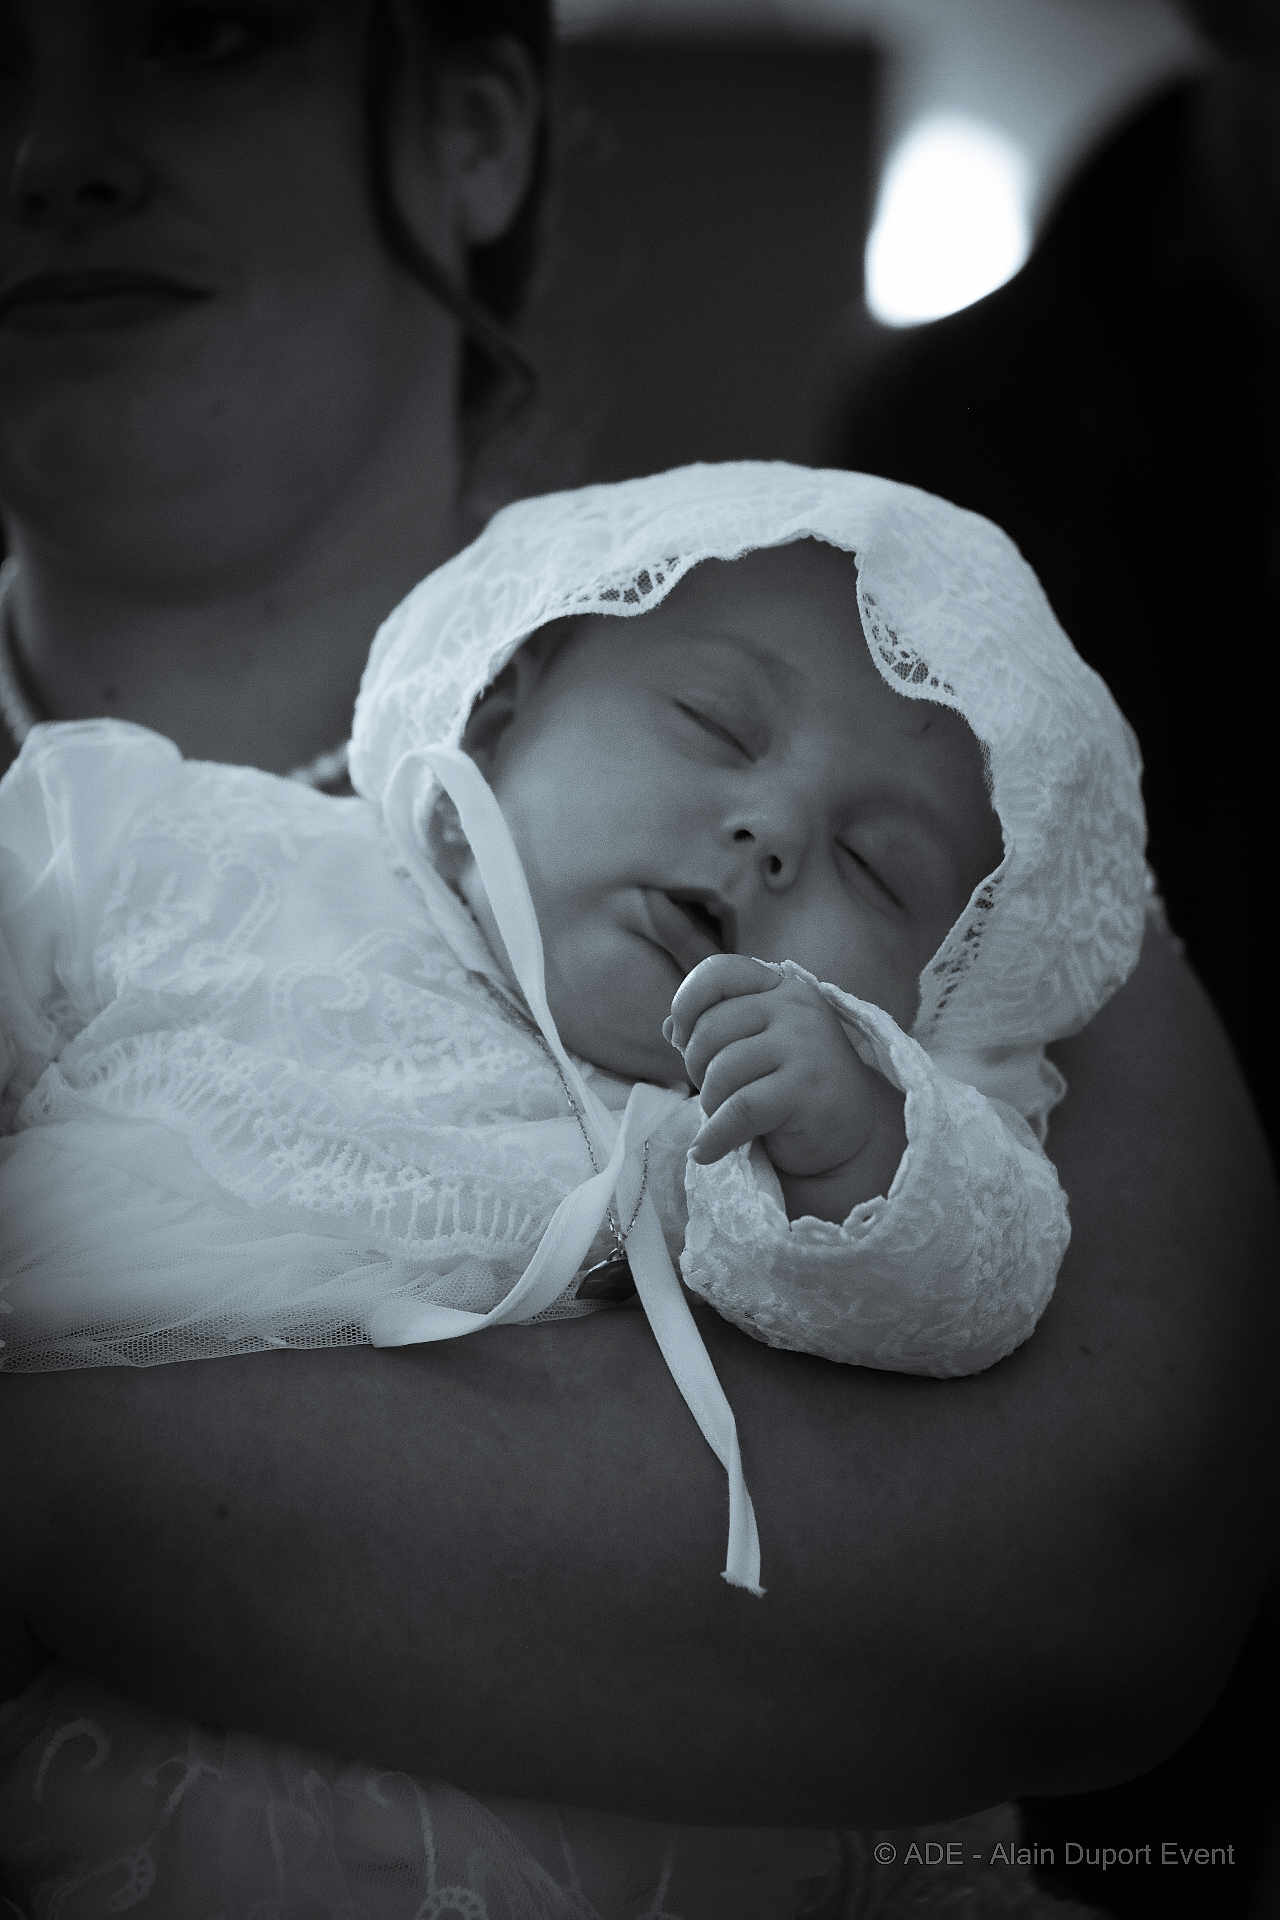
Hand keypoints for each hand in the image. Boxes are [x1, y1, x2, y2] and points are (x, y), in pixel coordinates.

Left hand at [665, 955, 883, 1177]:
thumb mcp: (753, 1048)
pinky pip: (740, 1109)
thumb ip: (713, 1030)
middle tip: (715, 1093)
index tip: (683, 1039)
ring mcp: (805, 1045)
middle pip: (710, 1029)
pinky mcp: (807, 1088)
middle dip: (696, 1068)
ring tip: (723, 1119)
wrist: (849, 1134)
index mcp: (781, 988)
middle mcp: (796, 1008)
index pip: (718, 972)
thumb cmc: (792, 1087)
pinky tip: (706, 1151)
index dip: (687, 1003)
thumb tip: (669, 1027)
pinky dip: (715, 1136)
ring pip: (722, 1070)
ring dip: (710, 1104)